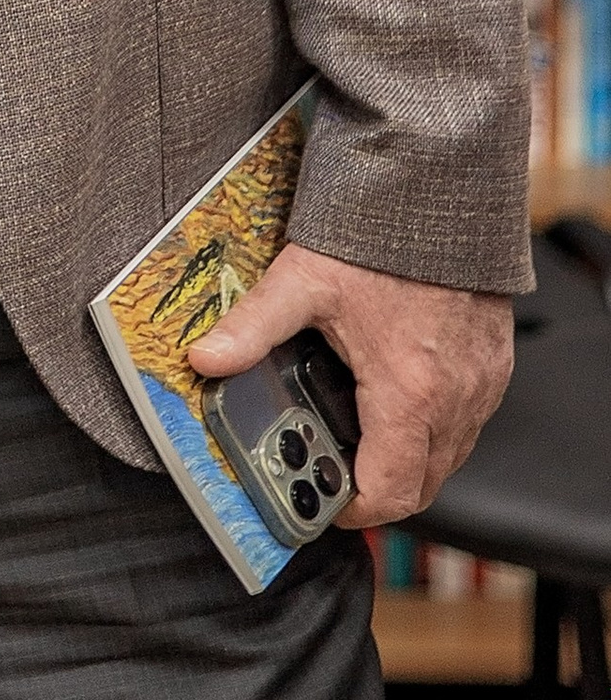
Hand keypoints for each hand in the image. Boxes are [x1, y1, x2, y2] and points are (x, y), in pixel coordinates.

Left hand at [185, 242, 515, 526]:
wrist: (441, 189)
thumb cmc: (380, 236)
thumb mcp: (301, 282)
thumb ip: (250, 328)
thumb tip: (204, 360)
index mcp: (408, 393)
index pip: (391, 492)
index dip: (355, 510)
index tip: (326, 501)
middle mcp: (456, 398)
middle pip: (424, 484)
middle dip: (380, 490)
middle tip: (336, 471)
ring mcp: (482, 383)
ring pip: (450, 455)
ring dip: (410, 458)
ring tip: (363, 435)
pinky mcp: (495, 363)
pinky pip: (470, 419)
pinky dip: (438, 426)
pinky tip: (401, 397)